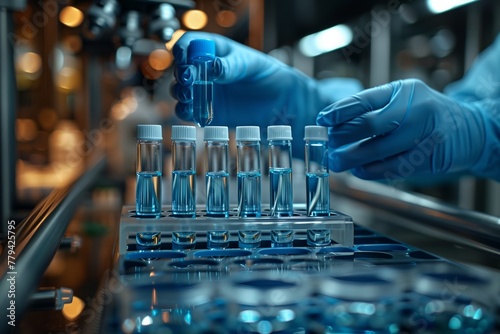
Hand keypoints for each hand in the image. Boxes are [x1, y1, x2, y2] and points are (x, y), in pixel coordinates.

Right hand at [171, 31, 360, 155]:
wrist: (282, 102)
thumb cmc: (269, 76)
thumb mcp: (252, 65)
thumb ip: (231, 66)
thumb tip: (212, 66)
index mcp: (215, 50)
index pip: (190, 44)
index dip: (183, 49)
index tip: (183, 57)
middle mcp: (205, 70)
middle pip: (181, 68)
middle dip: (181, 74)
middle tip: (190, 81)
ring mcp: (205, 91)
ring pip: (181, 90)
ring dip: (180, 93)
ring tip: (190, 96)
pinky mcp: (207, 111)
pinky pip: (189, 111)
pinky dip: (186, 112)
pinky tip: (192, 112)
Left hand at [316, 79, 495, 181]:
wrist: (469, 130)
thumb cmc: (426, 114)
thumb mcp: (403, 100)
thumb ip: (374, 109)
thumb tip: (335, 126)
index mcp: (404, 91)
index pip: (365, 99)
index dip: (339, 111)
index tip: (321, 120)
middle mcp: (415, 109)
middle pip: (370, 125)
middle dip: (343, 138)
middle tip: (329, 148)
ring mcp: (423, 133)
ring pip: (379, 150)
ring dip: (354, 159)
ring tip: (338, 162)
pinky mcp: (428, 156)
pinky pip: (393, 167)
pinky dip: (372, 171)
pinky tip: (359, 171)